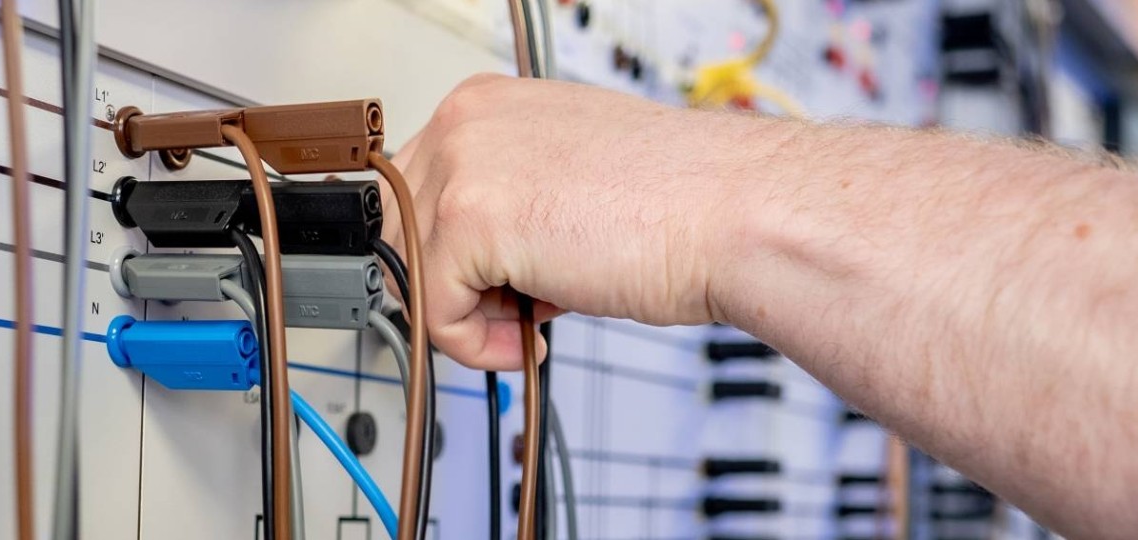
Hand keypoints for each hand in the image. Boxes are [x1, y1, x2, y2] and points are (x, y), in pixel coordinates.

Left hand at [387, 74, 798, 369]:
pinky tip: (533, 337)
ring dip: (468, 316)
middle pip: (401, 229)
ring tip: (533, 320)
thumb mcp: (570, 180)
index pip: (421, 190)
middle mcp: (468, 122)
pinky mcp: (468, 220)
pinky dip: (476, 345)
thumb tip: (479, 255)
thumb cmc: (683, 202)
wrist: (735, 214)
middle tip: (513, 310)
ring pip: (412, 271)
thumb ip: (513, 200)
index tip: (495, 286)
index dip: (455, 254)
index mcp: (489, 105)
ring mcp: (464, 166)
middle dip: (452, 283)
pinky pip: (434, 312)